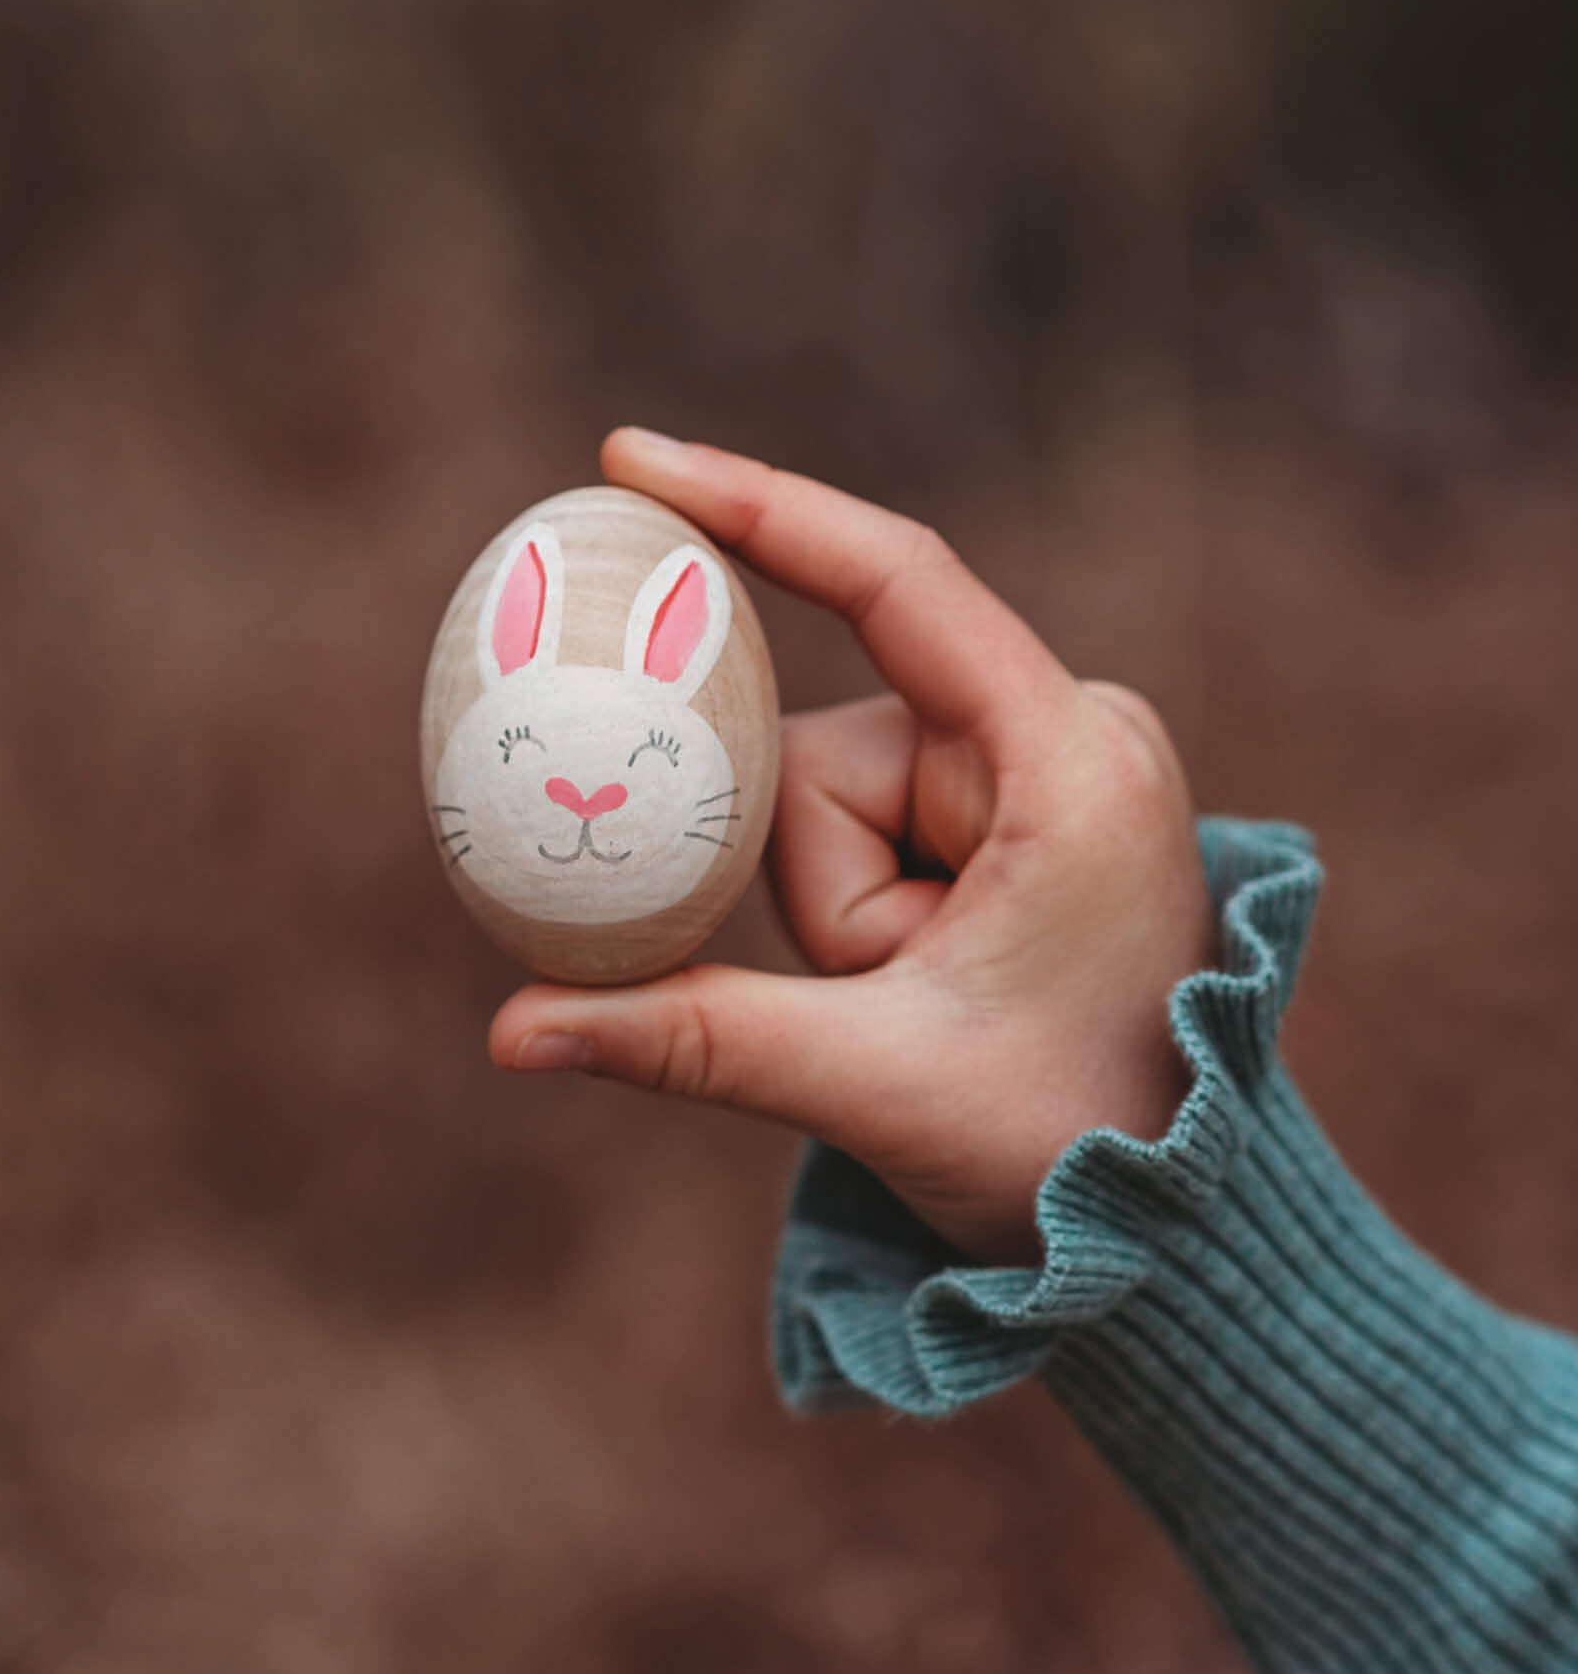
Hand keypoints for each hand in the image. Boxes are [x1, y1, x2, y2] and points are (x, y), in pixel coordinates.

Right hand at [488, 430, 1213, 1264]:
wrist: (1165, 1215)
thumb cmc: (1062, 1143)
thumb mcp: (867, 1079)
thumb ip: (689, 1037)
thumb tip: (509, 1035)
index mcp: (1068, 760)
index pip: (897, 581)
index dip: (759, 507)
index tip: (628, 458)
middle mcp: (1057, 731)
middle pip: (824, 749)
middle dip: (815, 889)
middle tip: (886, 993)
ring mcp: (1029, 766)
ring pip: (826, 796)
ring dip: (834, 914)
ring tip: (925, 1001)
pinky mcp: (1000, 804)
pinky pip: (856, 821)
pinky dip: (847, 903)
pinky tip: (917, 976)